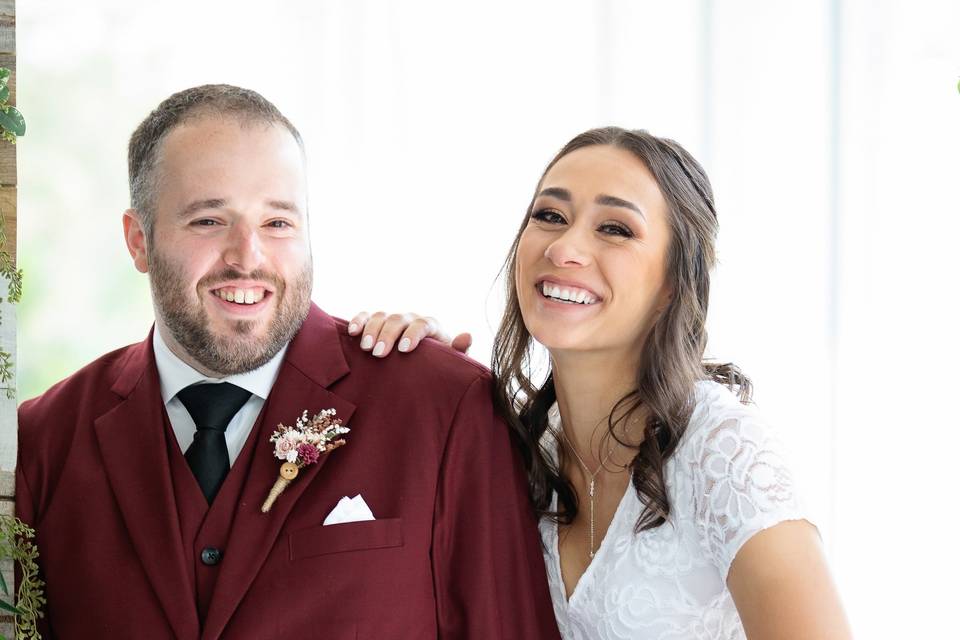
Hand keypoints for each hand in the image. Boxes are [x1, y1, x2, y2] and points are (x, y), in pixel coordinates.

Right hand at [347, 311, 472, 357]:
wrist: (423, 364)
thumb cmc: (437, 366)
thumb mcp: (450, 362)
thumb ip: (458, 351)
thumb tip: (466, 335)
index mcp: (430, 327)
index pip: (423, 324)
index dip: (413, 334)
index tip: (405, 350)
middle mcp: (410, 319)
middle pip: (398, 319)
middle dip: (388, 335)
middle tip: (380, 354)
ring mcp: (393, 320)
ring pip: (381, 316)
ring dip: (371, 330)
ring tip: (365, 348)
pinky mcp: (377, 324)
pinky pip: (366, 317)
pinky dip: (358, 321)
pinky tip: (352, 332)